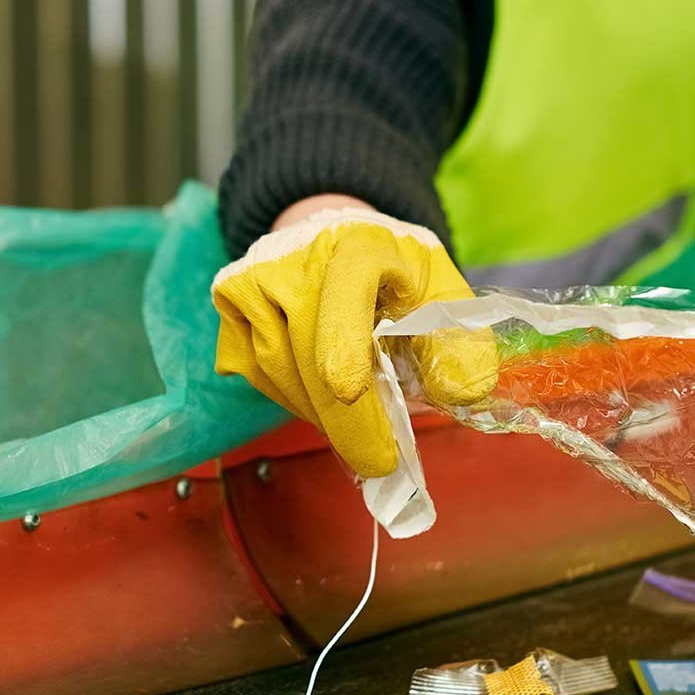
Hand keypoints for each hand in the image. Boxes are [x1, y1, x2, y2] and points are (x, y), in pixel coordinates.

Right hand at [212, 205, 497, 477]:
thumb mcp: (441, 292)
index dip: (342, 339)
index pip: (345, 287)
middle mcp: (297, 252)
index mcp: (360, 242)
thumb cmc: (395, 273)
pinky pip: (253, 368)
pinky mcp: (229, 296)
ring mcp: (255, 274)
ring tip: (357, 430)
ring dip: (317, 412)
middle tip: (375, 462)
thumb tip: (464, 392)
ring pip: (276, 365)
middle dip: (341, 416)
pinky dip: (290, 398)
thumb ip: (459, 340)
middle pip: (305, 345)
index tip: (347, 390)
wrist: (334, 233)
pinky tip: (320, 400)